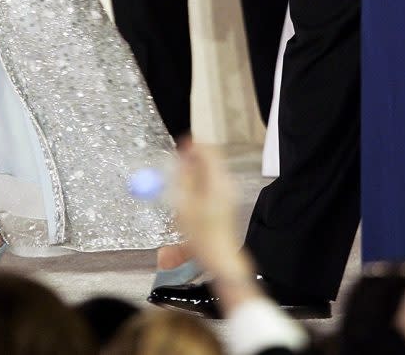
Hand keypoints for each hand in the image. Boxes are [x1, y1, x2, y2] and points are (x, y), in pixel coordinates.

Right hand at [174, 140, 261, 312]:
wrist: (221, 259)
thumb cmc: (201, 235)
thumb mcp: (185, 206)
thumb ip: (183, 179)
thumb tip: (183, 159)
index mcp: (217, 182)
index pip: (209, 150)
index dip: (193, 145)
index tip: (179, 147)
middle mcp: (226, 183)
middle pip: (210, 159)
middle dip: (192, 160)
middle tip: (176, 168)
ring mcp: (228, 192)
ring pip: (210, 170)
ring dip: (194, 172)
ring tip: (181, 187)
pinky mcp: (227, 200)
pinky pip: (211, 182)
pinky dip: (199, 183)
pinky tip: (189, 201)